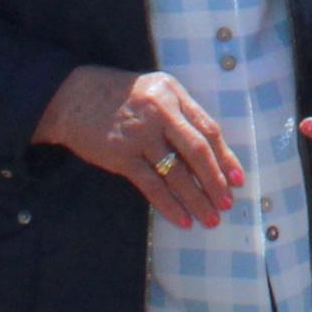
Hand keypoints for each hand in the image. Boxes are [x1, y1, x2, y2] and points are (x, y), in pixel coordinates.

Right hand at [42, 65, 243, 228]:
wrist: (73, 97)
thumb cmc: (121, 96)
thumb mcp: (156, 92)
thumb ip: (181, 115)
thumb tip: (211, 156)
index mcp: (174, 93)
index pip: (208, 129)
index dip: (225, 157)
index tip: (238, 180)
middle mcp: (160, 111)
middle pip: (197, 151)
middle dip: (215, 181)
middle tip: (226, 204)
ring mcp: (140, 134)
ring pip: (176, 172)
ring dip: (196, 198)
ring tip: (209, 218)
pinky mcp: (121, 154)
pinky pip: (151, 185)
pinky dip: (169, 204)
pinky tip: (181, 219)